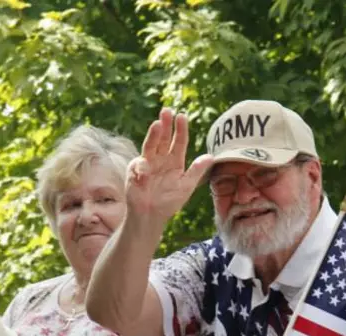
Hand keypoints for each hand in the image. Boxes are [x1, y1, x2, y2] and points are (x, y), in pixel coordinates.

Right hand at [125, 108, 213, 232]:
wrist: (152, 215)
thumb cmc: (169, 202)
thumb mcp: (187, 186)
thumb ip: (197, 171)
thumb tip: (210, 156)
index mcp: (175, 160)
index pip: (179, 141)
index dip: (181, 129)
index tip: (182, 116)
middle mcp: (161, 158)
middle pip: (164, 138)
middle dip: (165, 124)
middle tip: (167, 111)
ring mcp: (147, 163)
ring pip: (151, 145)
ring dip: (153, 135)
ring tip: (157, 124)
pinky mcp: (135, 171)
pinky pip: (139, 165)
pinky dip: (142, 166)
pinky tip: (145, 171)